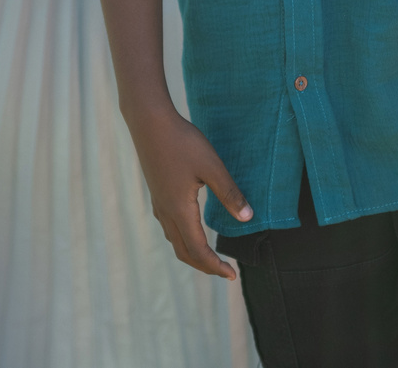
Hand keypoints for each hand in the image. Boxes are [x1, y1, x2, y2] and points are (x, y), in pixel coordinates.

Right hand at [122, 101, 251, 278]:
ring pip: (175, 241)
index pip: (198, 251)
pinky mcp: (157, 193)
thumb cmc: (182, 142)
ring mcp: (159, 204)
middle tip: (224, 271)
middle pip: (184, 252)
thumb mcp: (212, 167)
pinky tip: (192, 229)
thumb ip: (230, 193)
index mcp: (180, 211)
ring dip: (193, 254)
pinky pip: (170, 227)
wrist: (149, 122)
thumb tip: (248, 218)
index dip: (216, 266)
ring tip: (211, 256)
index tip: (232, 275)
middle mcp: (166, 212)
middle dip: (205, 265)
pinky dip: (184, 238)